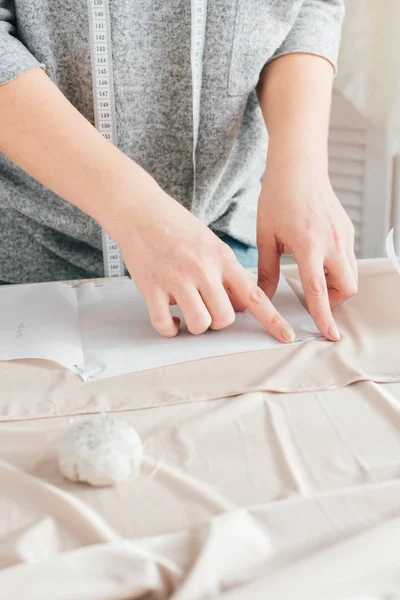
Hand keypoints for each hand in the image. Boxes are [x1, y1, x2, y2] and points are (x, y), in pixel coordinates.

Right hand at [107, 184, 295, 340]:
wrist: (139, 210)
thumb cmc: (176, 226)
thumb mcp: (211, 244)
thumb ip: (226, 274)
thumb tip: (238, 306)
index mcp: (222, 259)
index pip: (254, 295)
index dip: (272, 320)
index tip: (286, 336)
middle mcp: (202, 270)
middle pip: (224, 319)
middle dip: (218, 322)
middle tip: (207, 308)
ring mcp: (176, 280)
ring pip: (199, 324)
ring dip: (195, 326)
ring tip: (187, 312)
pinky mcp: (152, 289)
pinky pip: (165, 325)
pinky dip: (170, 329)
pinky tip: (170, 320)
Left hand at [257, 150, 357, 340]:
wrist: (298, 167)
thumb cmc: (278, 197)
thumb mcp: (265, 236)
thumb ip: (265, 270)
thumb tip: (262, 297)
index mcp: (308, 245)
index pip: (319, 291)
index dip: (324, 316)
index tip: (330, 334)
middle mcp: (332, 242)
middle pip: (347, 288)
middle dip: (334, 301)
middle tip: (314, 297)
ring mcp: (343, 236)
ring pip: (352, 275)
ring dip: (337, 285)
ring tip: (314, 276)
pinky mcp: (347, 230)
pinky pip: (350, 259)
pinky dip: (339, 269)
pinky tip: (319, 259)